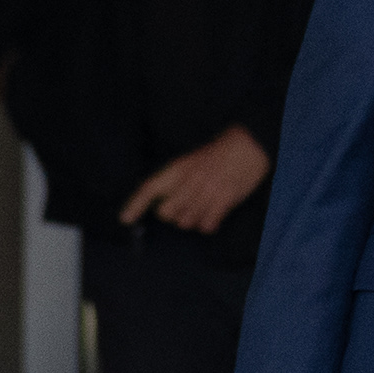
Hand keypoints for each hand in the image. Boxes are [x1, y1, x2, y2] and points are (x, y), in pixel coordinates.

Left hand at [120, 124, 273, 236]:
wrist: (248, 146)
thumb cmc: (218, 154)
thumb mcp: (191, 161)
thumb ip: (176, 182)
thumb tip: (161, 205)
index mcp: (179, 168)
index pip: (150, 188)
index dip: (135, 205)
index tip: (125, 219)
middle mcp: (190, 181)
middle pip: (166, 213)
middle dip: (172, 214)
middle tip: (184, 206)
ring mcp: (207, 191)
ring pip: (186, 223)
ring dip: (192, 220)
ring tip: (203, 207)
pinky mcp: (224, 200)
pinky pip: (207, 226)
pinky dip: (208, 224)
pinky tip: (214, 214)